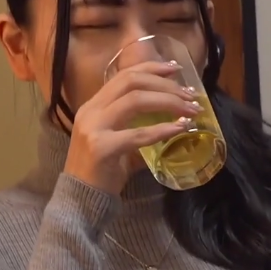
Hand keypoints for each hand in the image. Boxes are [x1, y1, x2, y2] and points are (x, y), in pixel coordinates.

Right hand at [64, 61, 200, 193]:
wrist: (79, 201)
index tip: (176, 69)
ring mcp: (93, 128)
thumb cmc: (101, 173)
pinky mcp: (101, 148)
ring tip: (191, 109)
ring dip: (168, 101)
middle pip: (132, 82)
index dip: (152, 68)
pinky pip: (138, 134)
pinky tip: (181, 128)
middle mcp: (91, 111)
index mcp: (93, 106)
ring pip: (135, 100)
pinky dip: (163, 129)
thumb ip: (134, 124)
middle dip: (165, 84)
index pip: (124, 75)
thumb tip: (173, 115)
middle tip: (190, 94)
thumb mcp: (115, 140)